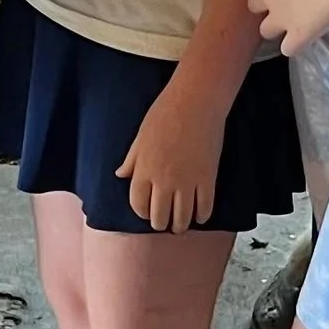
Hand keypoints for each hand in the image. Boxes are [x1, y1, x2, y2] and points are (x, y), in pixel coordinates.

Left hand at [116, 83, 225, 234]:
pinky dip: (202, 216)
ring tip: (180, 225)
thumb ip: (131, 160)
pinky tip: (200, 216)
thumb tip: (121, 175)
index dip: (142, 213)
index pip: (138, 205)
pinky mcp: (207, 179)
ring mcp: (187, 182)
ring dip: (180, 225)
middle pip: (160, 216)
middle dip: (160, 222)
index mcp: (144, 171)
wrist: (196, 103)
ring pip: (182, 217)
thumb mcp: (140, 137)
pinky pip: (205, 207)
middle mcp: (163, 181)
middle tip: (164, 222)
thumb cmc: (164, 114)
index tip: (146, 214)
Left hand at [247, 0, 328, 58]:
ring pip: (265, 30)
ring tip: (293, 23)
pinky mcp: (297, 35)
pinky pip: (287, 49)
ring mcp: (280, 19)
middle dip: (265, 5)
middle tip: (284, 1)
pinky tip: (304, 38)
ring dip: (276, 28)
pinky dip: (294, 45)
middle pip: (252, 5)